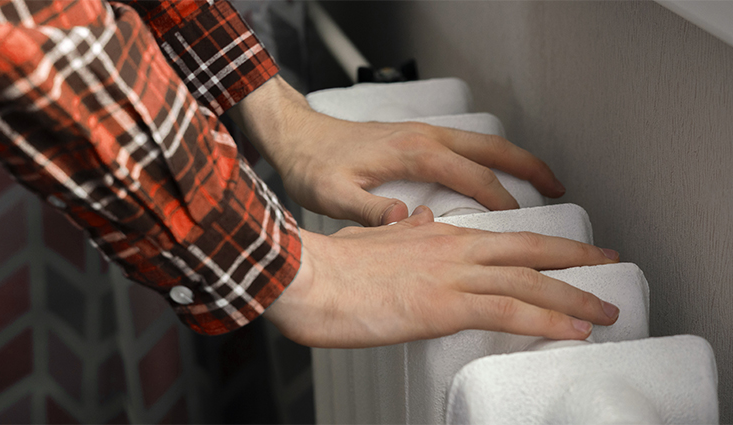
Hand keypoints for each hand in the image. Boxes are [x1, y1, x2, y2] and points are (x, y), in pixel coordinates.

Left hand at [228, 76, 565, 226]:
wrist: (295, 136)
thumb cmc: (312, 165)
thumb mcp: (333, 194)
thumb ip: (368, 210)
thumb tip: (404, 220)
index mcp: (412, 152)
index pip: (471, 177)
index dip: (500, 202)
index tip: (523, 226)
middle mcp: (423, 137)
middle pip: (491, 148)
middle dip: (529, 167)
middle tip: (560, 188)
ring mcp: (421, 134)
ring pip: (481, 142)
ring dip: (514, 158)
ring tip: (542, 180)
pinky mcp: (413, 138)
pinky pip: (464, 145)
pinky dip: (490, 158)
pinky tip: (492, 176)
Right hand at [264, 207, 619, 347]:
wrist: (304, 276)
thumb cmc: (330, 264)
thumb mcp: (373, 238)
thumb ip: (402, 231)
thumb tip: (417, 220)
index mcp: (437, 235)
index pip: (502, 239)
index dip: (540, 247)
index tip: (565, 254)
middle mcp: (453, 248)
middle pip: (529, 252)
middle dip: (575, 261)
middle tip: (609, 264)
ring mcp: (452, 275)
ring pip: (529, 283)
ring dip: (574, 297)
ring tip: (604, 310)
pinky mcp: (444, 305)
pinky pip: (510, 313)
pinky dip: (548, 321)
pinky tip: (573, 330)